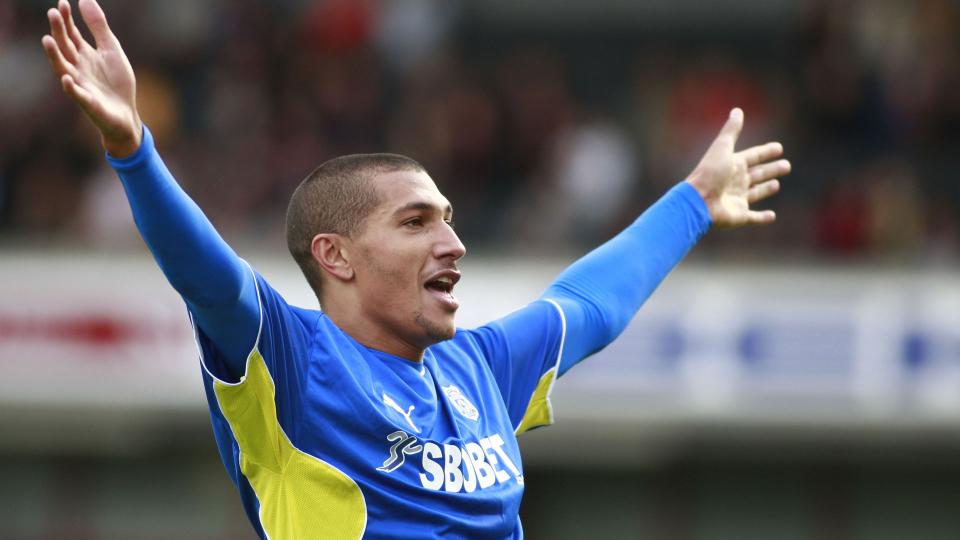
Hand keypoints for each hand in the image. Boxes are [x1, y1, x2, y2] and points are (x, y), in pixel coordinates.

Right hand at [41, 0, 140, 157]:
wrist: (127, 113)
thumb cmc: (118, 82)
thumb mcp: (112, 50)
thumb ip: (99, 28)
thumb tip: (85, 0)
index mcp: (84, 54)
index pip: (72, 34)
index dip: (67, 20)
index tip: (62, 3)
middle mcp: (78, 67)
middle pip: (65, 47)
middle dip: (59, 31)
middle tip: (53, 13)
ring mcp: (80, 84)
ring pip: (63, 68)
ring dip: (54, 55)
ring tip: (47, 40)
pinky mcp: (87, 102)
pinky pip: (76, 94)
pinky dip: (71, 87)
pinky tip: (67, 78)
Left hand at [685, 108, 789, 228]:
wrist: (699, 201)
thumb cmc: (710, 173)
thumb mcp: (722, 148)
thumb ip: (731, 131)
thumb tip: (738, 110)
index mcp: (733, 165)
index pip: (754, 156)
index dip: (766, 151)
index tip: (779, 147)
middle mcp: (736, 181)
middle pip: (758, 173)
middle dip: (771, 169)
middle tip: (787, 166)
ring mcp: (738, 199)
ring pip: (756, 192)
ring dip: (766, 189)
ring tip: (776, 184)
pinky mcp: (740, 215)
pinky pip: (754, 217)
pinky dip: (763, 217)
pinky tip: (772, 216)